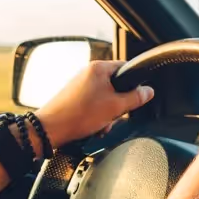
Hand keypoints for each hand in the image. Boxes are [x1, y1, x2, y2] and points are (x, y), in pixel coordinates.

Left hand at [35, 61, 154, 148]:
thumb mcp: (115, 107)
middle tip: (114, 114)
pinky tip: (93, 126)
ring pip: (105, 97)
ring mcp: (79, 85)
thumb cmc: (77, 115)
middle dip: (118, 104)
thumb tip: (148, 91)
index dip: (134, 83)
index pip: (126, 68)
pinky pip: (93, 103)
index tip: (136, 96)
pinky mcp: (73, 97)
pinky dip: (96, 115)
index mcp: (98, 68)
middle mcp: (88, 73)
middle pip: (116, 85)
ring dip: (107, 112)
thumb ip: (136, 98)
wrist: (49, 130)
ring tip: (101, 123)